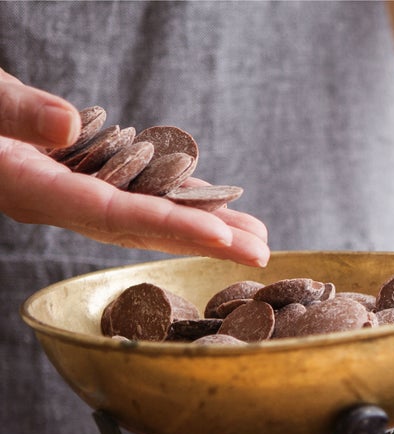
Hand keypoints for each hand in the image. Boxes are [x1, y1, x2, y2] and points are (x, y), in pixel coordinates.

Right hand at [0, 71, 269, 266]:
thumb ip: (12, 114)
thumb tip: (64, 126)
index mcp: (33, 190)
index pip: (116, 216)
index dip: (174, 228)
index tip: (227, 240)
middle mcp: (57, 201)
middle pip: (142, 228)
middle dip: (203, 240)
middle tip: (263, 253)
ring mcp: (66, 191)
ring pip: (143, 213)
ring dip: (197, 224)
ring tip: (251, 232)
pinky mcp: (72, 175)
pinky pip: (130, 192)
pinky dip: (171, 198)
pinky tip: (204, 201)